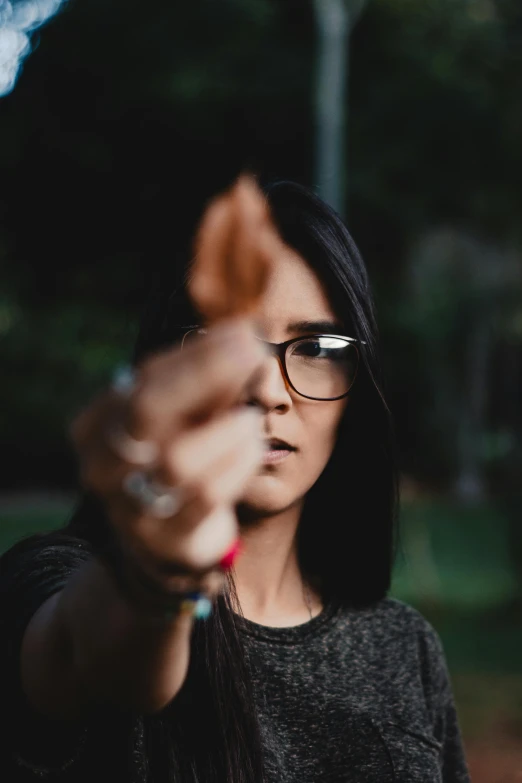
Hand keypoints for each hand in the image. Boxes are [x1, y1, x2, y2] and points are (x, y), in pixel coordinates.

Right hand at [71, 318, 265, 590]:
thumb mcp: (184, 418)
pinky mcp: (165, 539)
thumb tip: (244, 339)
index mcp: (99, 424)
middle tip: (253, 352)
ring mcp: (129, 505)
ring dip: (228, 430)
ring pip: (178, 459)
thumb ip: (206, 384)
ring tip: (253, 418)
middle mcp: (103, 463)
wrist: (165, 543)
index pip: (145, 378)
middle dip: (205, 374)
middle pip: (147, 409)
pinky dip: (237, 464)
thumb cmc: (178, 461)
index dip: (197, 353)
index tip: (243, 331)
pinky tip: (254, 446)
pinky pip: (206, 495)